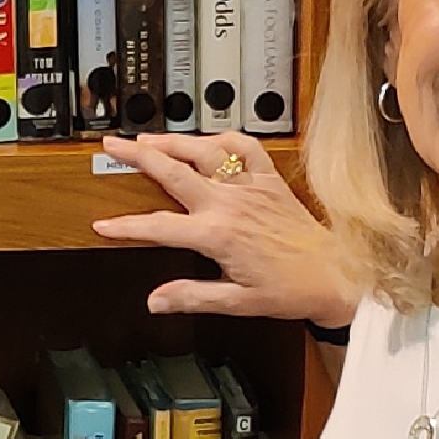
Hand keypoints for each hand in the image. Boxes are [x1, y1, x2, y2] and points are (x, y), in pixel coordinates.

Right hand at [90, 133, 359, 325]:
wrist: (337, 276)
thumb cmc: (291, 290)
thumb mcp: (237, 302)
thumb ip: (192, 296)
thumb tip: (155, 301)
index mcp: (217, 235)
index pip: (158, 226)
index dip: (126, 226)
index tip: (102, 225)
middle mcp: (230, 204)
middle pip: (173, 170)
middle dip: (138, 156)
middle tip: (112, 145)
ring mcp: (250, 187)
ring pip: (204, 152)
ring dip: (173, 141)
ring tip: (147, 136)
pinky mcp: (270, 180)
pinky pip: (246, 148)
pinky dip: (224, 139)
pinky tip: (207, 140)